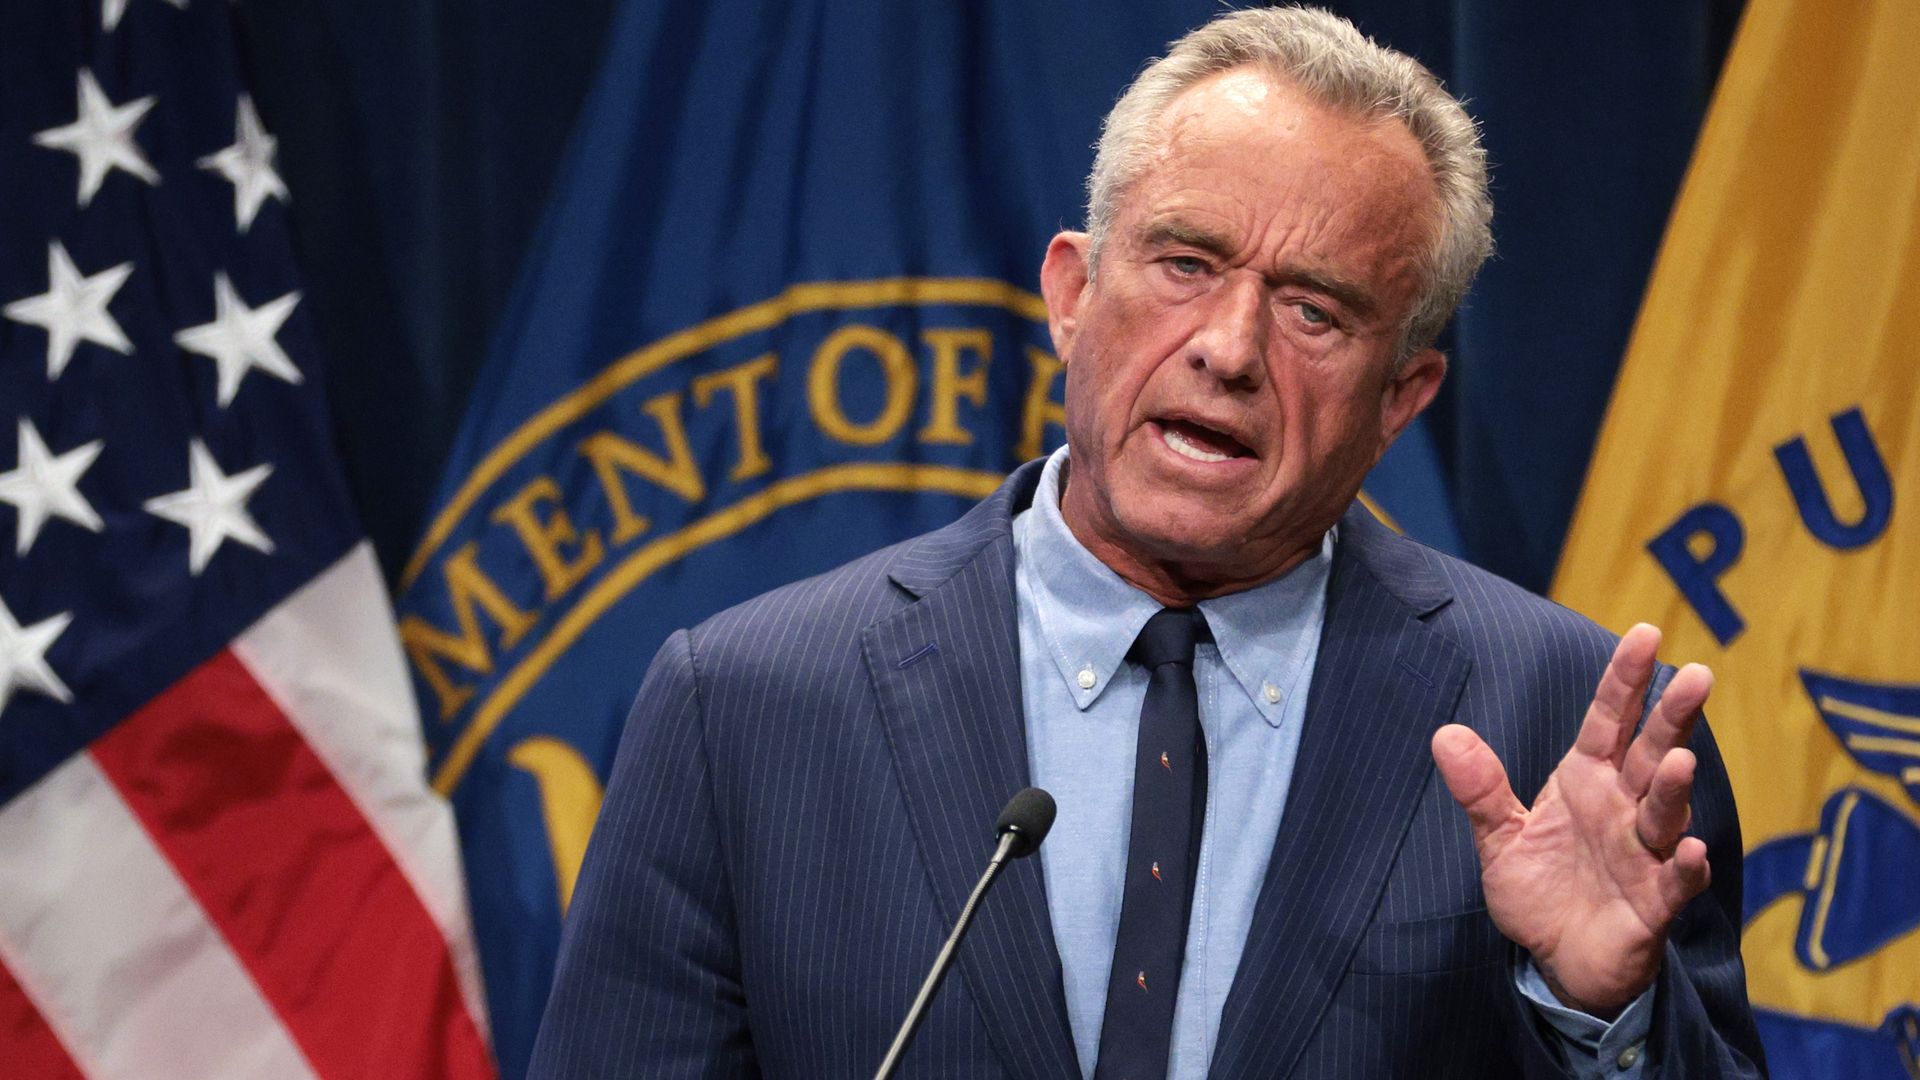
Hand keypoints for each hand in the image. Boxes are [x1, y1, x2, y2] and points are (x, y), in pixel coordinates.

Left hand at [1431, 624, 1713, 1017]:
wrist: (1560, 960)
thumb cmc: (1541, 890)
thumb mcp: (1501, 837)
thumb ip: (1481, 788)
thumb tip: (1445, 734)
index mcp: (1587, 781)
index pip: (1608, 720)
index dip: (1625, 680)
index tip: (1645, 633)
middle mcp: (1623, 808)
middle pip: (1651, 753)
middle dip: (1672, 716)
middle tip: (1698, 674)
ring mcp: (1644, 854)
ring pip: (1665, 813)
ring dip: (1676, 788)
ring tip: (1681, 761)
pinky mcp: (1655, 903)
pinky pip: (1674, 882)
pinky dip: (1684, 868)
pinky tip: (1692, 852)